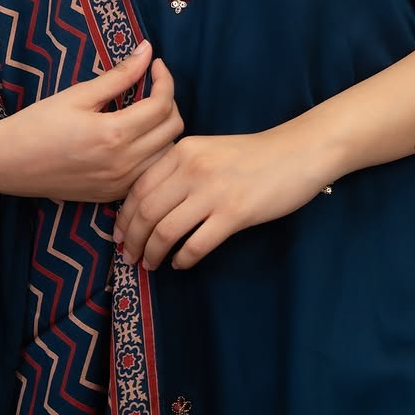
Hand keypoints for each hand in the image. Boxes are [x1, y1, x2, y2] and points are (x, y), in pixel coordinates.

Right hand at [0, 41, 183, 201]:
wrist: (8, 163)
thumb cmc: (39, 123)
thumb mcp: (78, 94)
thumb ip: (119, 75)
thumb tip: (147, 50)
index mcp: (114, 135)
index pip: (162, 104)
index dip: (165, 79)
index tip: (154, 63)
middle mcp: (123, 164)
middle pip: (173, 130)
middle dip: (168, 101)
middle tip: (150, 85)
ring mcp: (120, 184)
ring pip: (167, 154)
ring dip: (164, 129)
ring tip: (145, 110)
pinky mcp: (113, 195)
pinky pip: (149, 172)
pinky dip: (152, 152)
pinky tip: (135, 137)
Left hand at [114, 128, 331, 270]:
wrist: (295, 153)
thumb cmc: (250, 154)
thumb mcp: (207, 149)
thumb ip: (179, 168)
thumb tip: (149, 202)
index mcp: (182, 150)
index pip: (139, 187)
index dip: (125, 215)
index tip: (119, 234)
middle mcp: (192, 168)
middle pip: (147, 211)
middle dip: (133, 239)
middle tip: (129, 256)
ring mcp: (213, 192)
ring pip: (166, 230)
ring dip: (153, 253)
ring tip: (151, 264)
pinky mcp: (234, 214)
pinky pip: (197, 244)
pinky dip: (183, 258)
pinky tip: (181, 264)